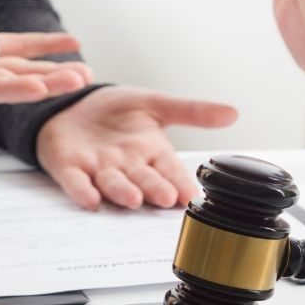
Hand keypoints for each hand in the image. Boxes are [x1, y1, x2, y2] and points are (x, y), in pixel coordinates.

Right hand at [0, 0, 92, 104]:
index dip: (11, 90)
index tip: (39, 89)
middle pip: (12, 85)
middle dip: (46, 85)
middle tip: (79, 81)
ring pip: (21, 70)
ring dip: (54, 72)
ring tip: (86, 72)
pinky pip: (19, 47)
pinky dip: (45, 45)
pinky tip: (73, 41)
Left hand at [37, 86, 237, 209]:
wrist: (72, 103)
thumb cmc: (116, 110)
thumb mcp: (155, 104)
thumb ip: (191, 111)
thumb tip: (234, 113)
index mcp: (152, 152)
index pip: (171, 169)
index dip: (180, 182)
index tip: (192, 195)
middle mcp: (128, 166)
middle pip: (144, 180)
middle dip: (155, 189)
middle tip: (166, 198)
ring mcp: (99, 169)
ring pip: (113, 183)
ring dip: (122, 192)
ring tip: (133, 198)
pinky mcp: (70, 168)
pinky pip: (76, 182)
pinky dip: (82, 191)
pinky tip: (90, 200)